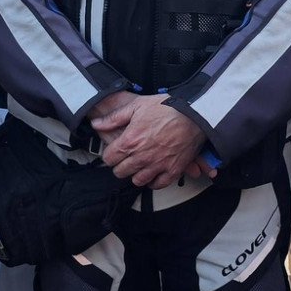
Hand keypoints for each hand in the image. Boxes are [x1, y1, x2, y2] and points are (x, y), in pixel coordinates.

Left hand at [91, 94, 206, 187]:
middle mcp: (141, 157)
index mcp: (130, 141)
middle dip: (121, 165)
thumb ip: (114, 118)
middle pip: (120, 172)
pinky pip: (157, 185)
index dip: (110, 154)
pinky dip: (153, 181)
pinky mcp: (172, 171)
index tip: (116, 150)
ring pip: (137, 180)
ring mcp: (157, 165)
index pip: (109, 159)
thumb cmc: (166, 107)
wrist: (194, 114)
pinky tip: (153, 172)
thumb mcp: (137, 106)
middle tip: (127, 157)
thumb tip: (96, 124)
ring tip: (140, 164)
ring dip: (136, 174)